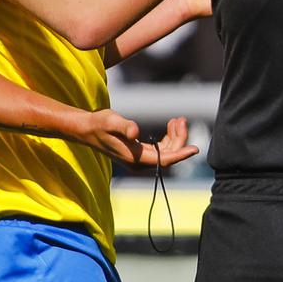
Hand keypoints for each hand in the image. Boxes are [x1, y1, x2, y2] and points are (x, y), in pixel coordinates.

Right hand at [81, 112, 199, 167]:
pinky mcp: (140, 153)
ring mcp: (140, 158)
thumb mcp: (111, 121)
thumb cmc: (99, 124)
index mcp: (135, 158)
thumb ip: (124, 126)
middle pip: (168, 154)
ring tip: (178, 120)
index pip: (164, 160)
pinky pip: (161, 149)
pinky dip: (168, 137)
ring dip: (175, 137)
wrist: (87, 129)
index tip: (195, 149)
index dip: (181, 154)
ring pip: (166, 151)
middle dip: (179, 138)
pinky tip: (171, 125)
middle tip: (182, 119)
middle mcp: (139, 162)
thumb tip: (135, 132)